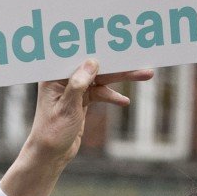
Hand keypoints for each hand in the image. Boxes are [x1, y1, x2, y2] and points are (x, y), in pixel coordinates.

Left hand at [0, 59, 153, 195]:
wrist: (50, 156)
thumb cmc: (52, 133)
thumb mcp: (67, 108)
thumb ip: (78, 84)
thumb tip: (93, 61)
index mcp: (54, 76)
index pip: (77, 54)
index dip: (96, 46)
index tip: (116, 39)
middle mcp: (63, 79)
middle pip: (94, 66)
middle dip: (117, 63)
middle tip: (139, 57)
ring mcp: (73, 89)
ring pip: (101, 79)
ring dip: (122, 78)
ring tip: (145, 74)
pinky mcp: (81, 100)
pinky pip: (101, 93)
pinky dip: (112, 96)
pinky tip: (124, 101)